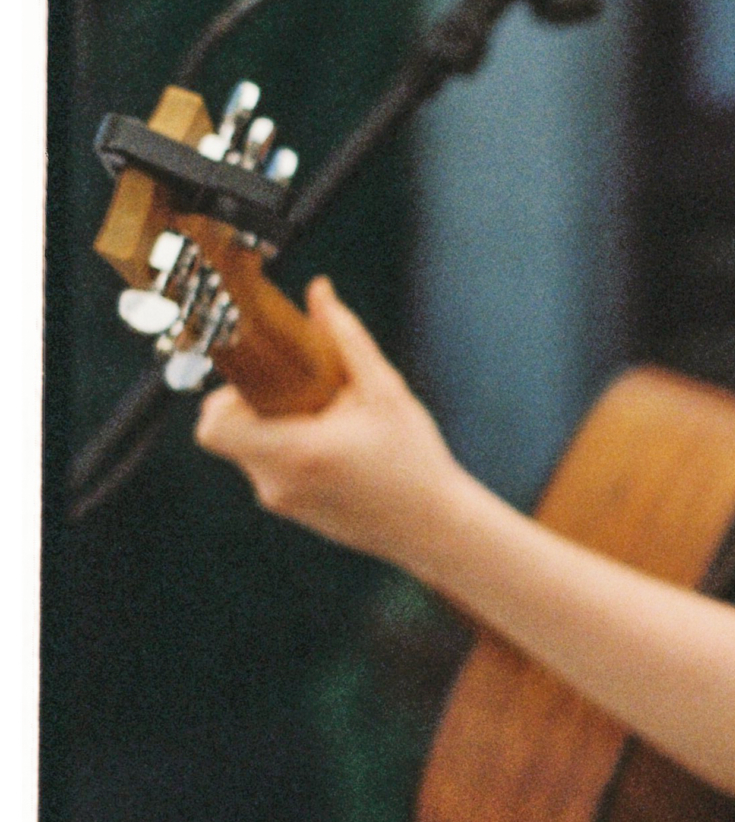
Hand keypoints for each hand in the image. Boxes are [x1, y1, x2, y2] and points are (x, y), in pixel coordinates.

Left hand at [192, 277, 464, 573]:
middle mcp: (276, 482)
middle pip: (227, 432)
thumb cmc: (415, 460)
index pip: (213, 426)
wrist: (434, 529)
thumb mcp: (386, 392)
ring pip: (248, 450)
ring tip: (326, 419)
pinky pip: (267, 469)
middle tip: (301, 390)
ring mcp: (281, 502)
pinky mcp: (290, 511)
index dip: (224, 396)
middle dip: (254, 404)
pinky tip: (334, 445)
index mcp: (295, 451)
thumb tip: (319, 292)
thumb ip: (347, 338)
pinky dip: (287, 449)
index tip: (263, 378)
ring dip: (273, 426)